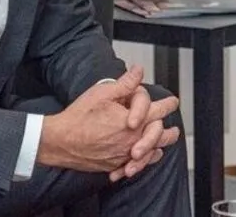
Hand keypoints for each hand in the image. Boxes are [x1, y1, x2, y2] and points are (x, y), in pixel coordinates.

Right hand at [38, 65, 179, 175]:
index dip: (168, 104)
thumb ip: (125, 84)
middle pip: (161, 135)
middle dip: (169, 131)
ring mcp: (125, 154)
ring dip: (160, 146)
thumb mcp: (102, 93)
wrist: (61, 141)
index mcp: (134, 120)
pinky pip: (137, 165)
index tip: (173, 101)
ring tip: (164, 144)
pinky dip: (144, 161)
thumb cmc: (79, 117)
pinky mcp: (115, 164)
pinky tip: (146, 157)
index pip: (159, 111)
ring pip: (151, 153)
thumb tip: (138, 71)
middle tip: (175, 129)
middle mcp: (133, 139)